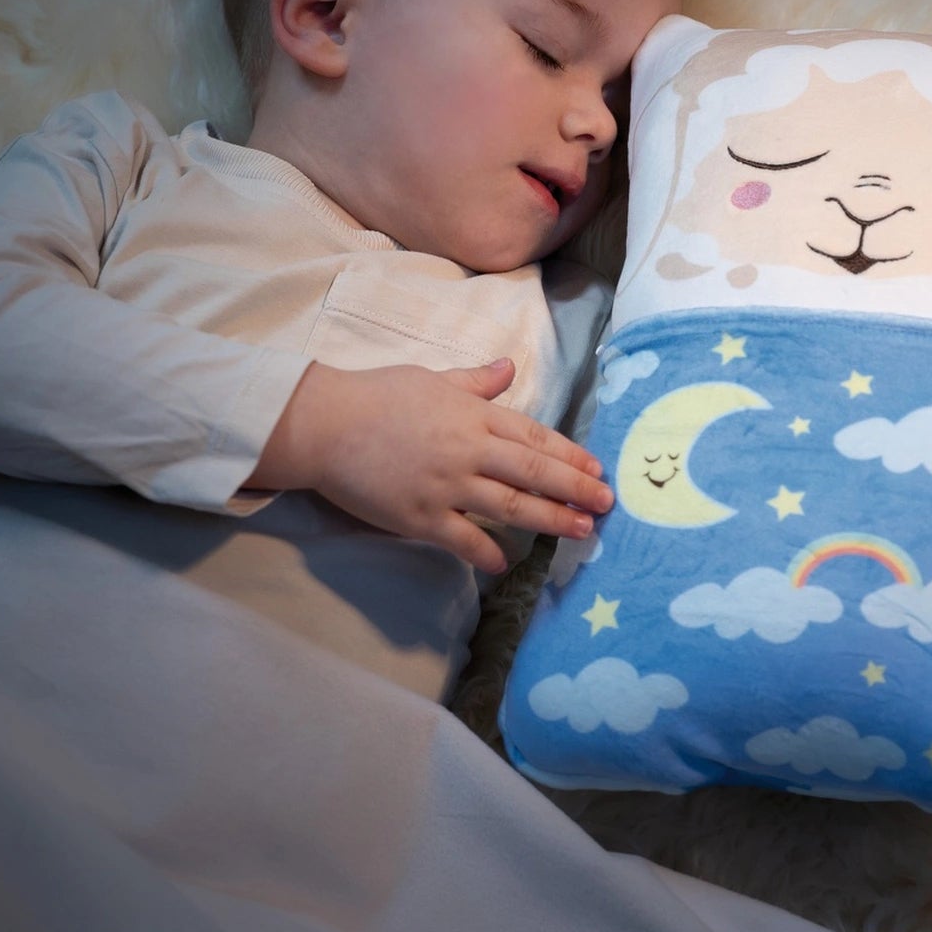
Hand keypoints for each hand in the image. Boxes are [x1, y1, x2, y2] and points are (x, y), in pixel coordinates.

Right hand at [252, 356, 615, 576]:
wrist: (324, 424)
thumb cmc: (377, 396)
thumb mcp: (432, 378)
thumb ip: (475, 382)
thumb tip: (508, 368)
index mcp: (473, 414)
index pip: (534, 436)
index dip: (570, 454)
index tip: (596, 469)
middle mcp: (468, 449)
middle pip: (533, 472)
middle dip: (575, 488)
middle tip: (606, 504)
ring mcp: (446, 485)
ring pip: (511, 505)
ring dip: (550, 519)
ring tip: (580, 530)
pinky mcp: (420, 516)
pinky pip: (463, 538)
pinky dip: (486, 552)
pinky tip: (505, 563)